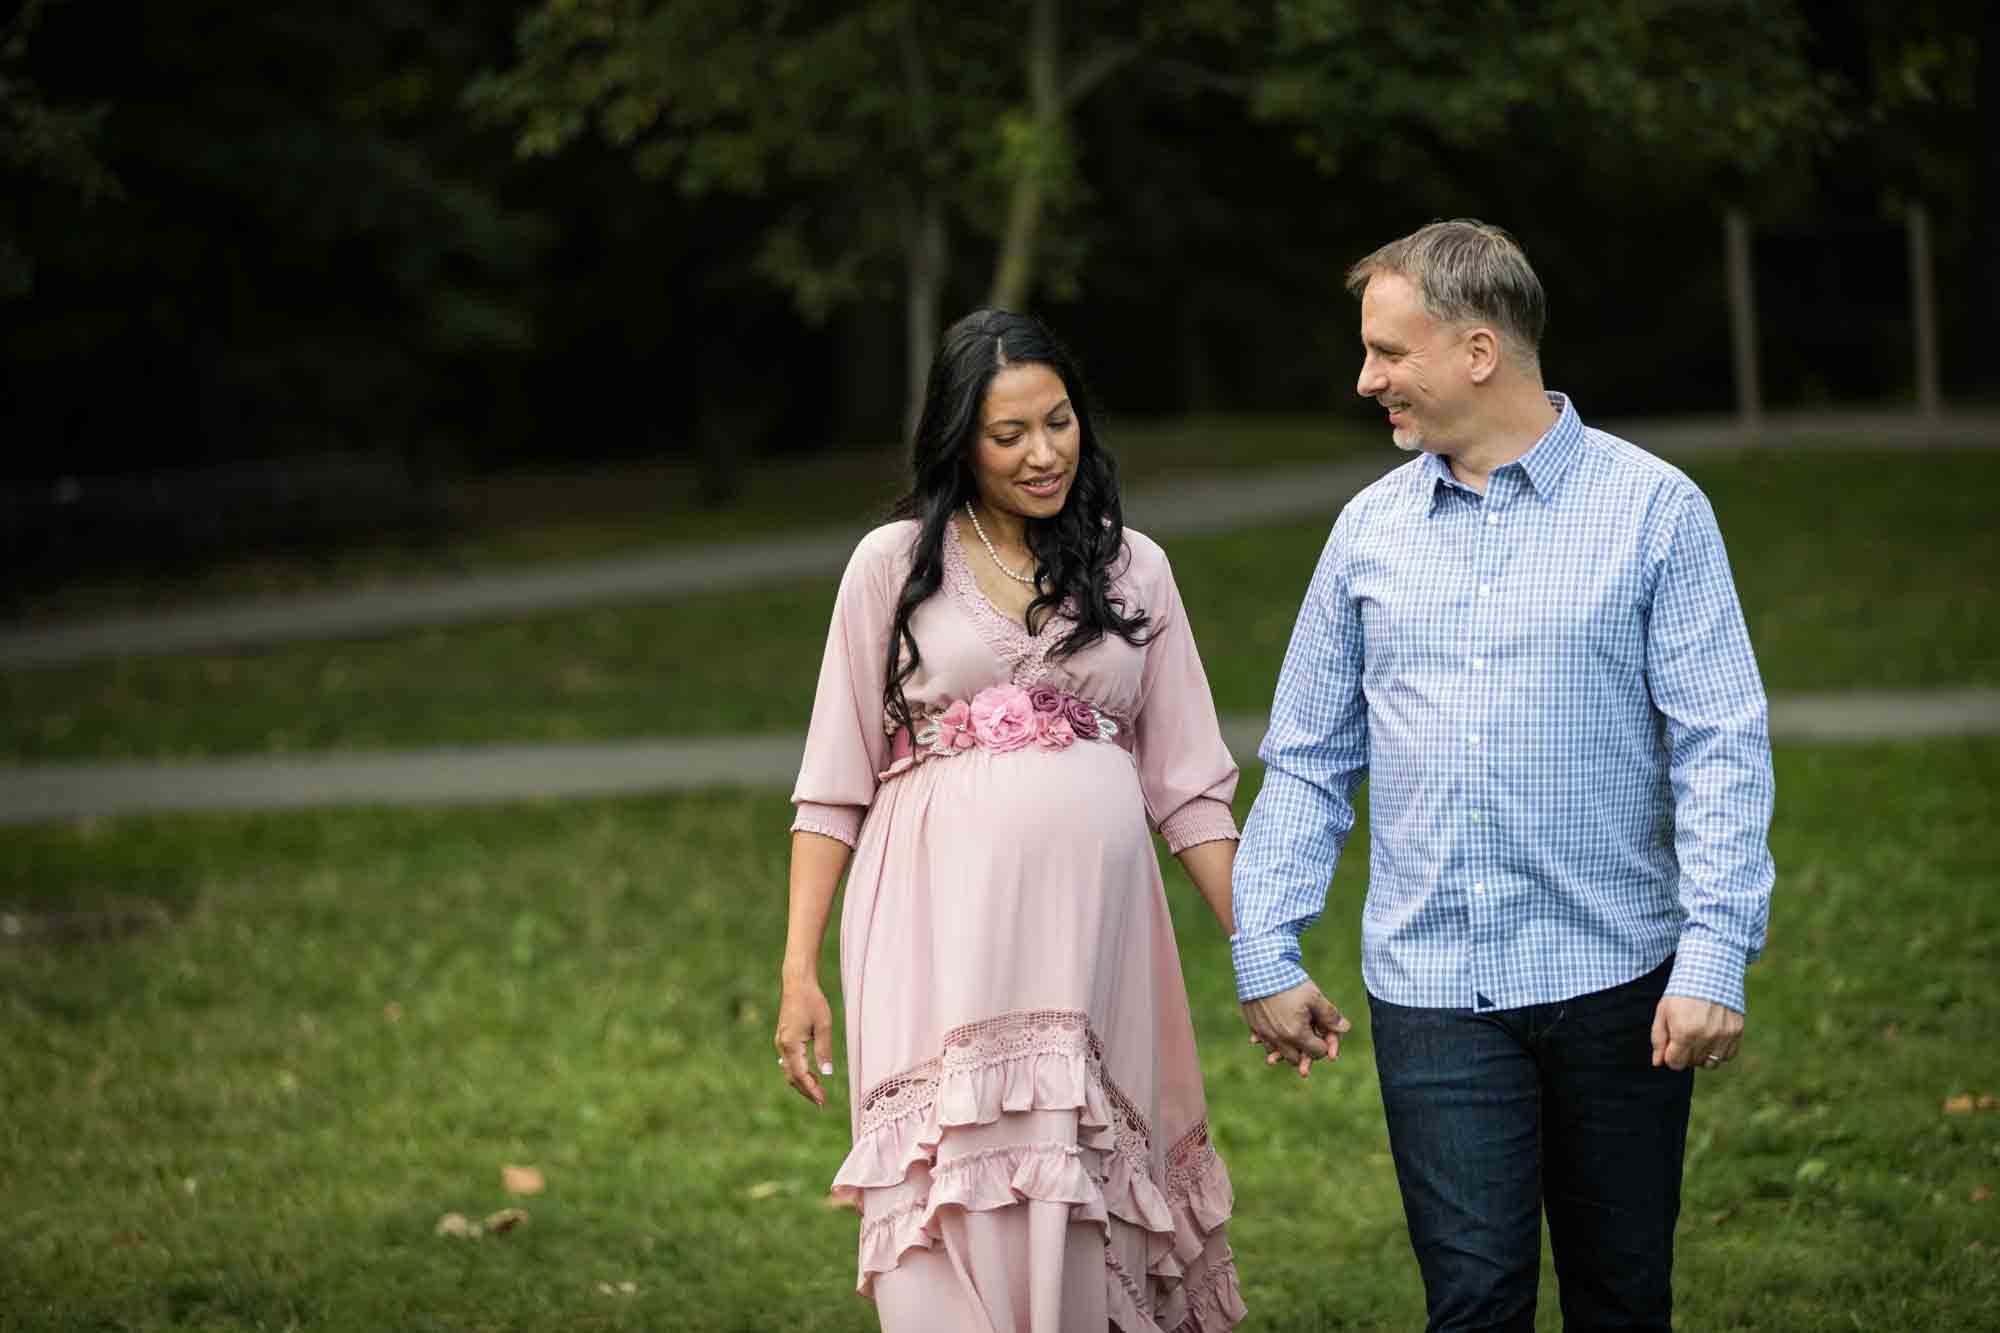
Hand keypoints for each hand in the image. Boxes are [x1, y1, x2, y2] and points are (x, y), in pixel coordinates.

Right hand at [774, 976, 835, 1105]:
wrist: (797, 984)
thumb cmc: (812, 1001)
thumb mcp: (823, 1025)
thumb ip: (824, 1050)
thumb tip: (826, 1073)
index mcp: (791, 1044)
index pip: (801, 1075)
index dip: (812, 1090)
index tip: (823, 1102)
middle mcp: (782, 1046)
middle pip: (793, 1077)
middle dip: (807, 1090)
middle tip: (822, 1102)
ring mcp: (781, 1042)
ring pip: (789, 1071)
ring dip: (803, 1083)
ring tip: (818, 1092)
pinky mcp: (783, 1038)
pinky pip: (789, 1062)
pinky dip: (798, 1072)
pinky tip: (810, 1075)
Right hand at [1240, 978, 1350, 1079]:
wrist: (1260, 968)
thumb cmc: (1289, 982)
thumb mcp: (1314, 997)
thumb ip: (1330, 1016)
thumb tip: (1345, 1027)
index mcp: (1296, 1034)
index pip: (1317, 1052)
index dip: (1326, 1045)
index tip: (1327, 1033)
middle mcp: (1278, 1039)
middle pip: (1296, 1060)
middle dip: (1307, 1053)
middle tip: (1312, 1040)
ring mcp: (1264, 1034)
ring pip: (1278, 1053)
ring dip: (1287, 1051)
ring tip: (1294, 1042)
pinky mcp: (1253, 1025)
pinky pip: (1263, 1042)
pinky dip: (1270, 1041)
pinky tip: (1275, 1034)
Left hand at [1650, 994, 1743, 1071]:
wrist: (1708, 973)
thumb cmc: (1681, 993)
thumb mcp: (1663, 1012)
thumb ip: (1659, 1039)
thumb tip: (1657, 1063)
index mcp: (1684, 1033)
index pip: (1675, 1063)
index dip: (1670, 1057)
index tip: (1671, 1046)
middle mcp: (1705, 1037)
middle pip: (1692, 1063)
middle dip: (1685, 1055)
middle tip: (1684, 1037)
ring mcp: (1723, 1035)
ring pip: (1711, 1063)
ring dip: (1702, 1056)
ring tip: (1698, 1039)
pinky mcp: (1736, 1032)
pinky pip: (1728, 1055)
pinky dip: (1719, 1052)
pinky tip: (1712, 1038)